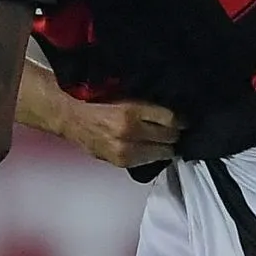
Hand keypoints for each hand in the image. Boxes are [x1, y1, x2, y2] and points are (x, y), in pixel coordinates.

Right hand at [65, 99, 180, 169]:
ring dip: (166, 146)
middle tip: (176, 129)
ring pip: (162, 152)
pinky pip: (148, 161)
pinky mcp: (121, 162)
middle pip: (169, 137)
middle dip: (174, 133)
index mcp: (130, 111)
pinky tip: (151, 148)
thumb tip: (172, 112)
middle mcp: (128, 133)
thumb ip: (147, 104)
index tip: (184, 119)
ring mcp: (125, 150)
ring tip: (164, 140)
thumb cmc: (95, 101)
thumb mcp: (123, 94)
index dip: (181, 119)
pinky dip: (153, 155)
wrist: (71, 118)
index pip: (170, 119)